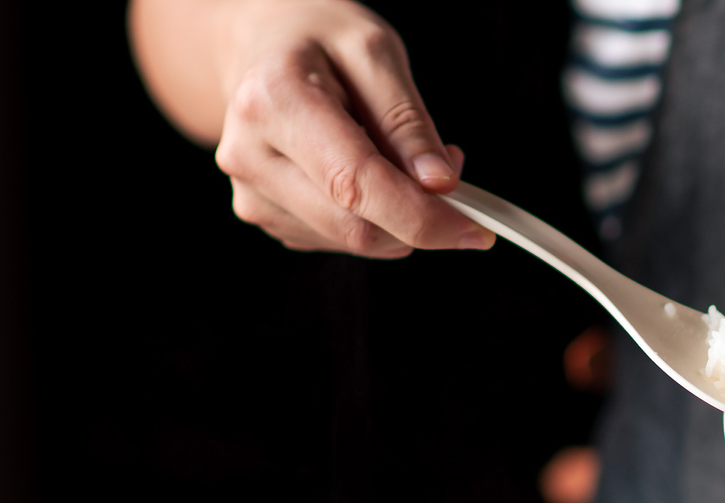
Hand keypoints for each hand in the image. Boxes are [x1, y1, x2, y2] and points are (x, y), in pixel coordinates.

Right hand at [162, 0, 494, 256]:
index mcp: (275, 101)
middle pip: (355, 226)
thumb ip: (407, 121)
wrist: (262, 43)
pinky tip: (366, 175)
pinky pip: (335, 239)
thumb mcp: (374, 52)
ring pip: (350, 241)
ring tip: (400, 158)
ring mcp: (250, 189)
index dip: (423, 218)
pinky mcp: (261, 211)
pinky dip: (371, 219)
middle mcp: (249, 153)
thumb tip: (438, 185)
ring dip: (397, 218)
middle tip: (447, 174)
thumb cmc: (318, 39)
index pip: (357, 184)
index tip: (475, 230)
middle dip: (421, 218)